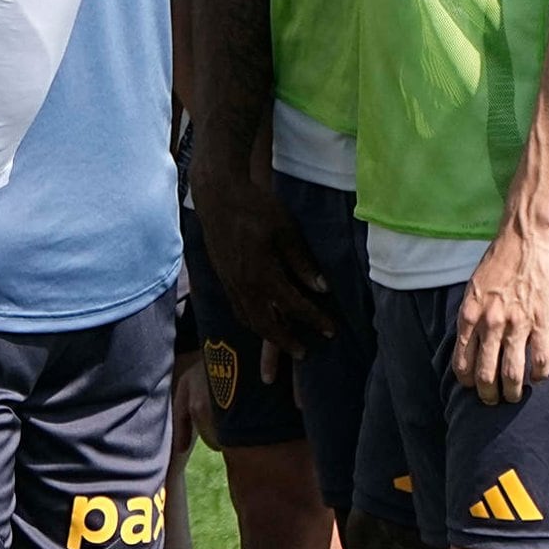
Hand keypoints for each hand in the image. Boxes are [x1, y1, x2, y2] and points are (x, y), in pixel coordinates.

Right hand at [188, 138, 332, 351]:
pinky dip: (251, 320)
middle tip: (303, 353)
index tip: (330, 330)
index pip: (293, 305)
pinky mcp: (222, 276)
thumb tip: (321, 288)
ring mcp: (229, 282)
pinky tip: (260, 319)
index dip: (314, 320)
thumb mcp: (286, 231)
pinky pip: (237, 307)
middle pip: (265, 324)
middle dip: (285, 342)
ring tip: (282, 343)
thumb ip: (302, 262)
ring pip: (247, 319)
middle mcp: (243, 284)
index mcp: (262, 273)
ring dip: (266, 335)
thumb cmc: (255, 207)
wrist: (218, 195)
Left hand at [450, 221, 548, 406]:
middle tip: (492, 401)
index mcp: (469, 314)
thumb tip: (474, 334)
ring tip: (514, 397)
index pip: (462, 359)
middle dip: (487, 393)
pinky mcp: (543, 321)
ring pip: (511, 372)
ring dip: (512, 391)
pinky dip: (540, 373)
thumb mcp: (476, 285)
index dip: (466, 379)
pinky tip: (540, 378)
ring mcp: (516, 324)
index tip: (471, 387)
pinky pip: (540, 358)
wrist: (528, 234)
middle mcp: (489, 323)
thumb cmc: (502, 256)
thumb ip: (475, 311)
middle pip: (485, 372)